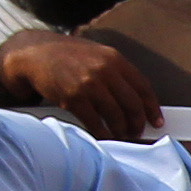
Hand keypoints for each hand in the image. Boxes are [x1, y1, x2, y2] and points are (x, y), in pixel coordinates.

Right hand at [0, 31, 157, 138]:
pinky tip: (104, 137)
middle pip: (132, 104)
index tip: (156, 120)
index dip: (152, 107)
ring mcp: (89, 85)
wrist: (34, 54)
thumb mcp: (96, 54)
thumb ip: (115, 71)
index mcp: (114, 59)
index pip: (143, 87)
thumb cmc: (66, 55)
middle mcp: (105, 71)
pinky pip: (95, 124)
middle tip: (137, 131)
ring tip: (121, 135)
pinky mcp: (74, 99)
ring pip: (116, 117)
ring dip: (121, 131)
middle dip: (137, 123)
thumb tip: (135, 97)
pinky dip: (102, 134)